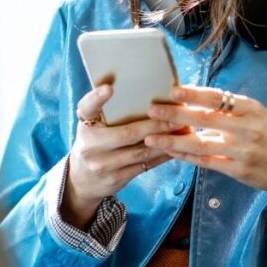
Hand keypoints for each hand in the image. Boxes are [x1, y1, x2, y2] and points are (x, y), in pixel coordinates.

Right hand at [62, 84, 186, 228]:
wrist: (82, 180)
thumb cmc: (96, 141)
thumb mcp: (94, 125)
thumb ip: (108, 110)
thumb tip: (145, 90)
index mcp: (84, 125)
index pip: (87, 108)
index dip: (97, 97)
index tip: (109, 87)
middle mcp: (89, 146)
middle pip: (127, 133)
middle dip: (156, 124)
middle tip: (178, 115)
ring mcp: (101, 165)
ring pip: (140, 151)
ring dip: (165, 140)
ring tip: (183, 129)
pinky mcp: (115, 179)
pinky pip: (144, 165)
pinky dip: (162, 155)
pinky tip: (176, 147)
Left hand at [146, 86, 266, 222]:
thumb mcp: (259, 117)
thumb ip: (232, 111)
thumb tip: (195, 102)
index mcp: (253, 109)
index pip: (219, 97)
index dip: (194, 94)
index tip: (172, 90)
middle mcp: (249, 129)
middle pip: (206, 119)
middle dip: (176, 114)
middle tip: (152, 110)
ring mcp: (243, 151)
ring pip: (201, 144)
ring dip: (174, 140)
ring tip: (151, 137)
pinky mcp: (238, 171)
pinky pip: (206, 162)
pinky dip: (186, 157)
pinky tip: (170, 152)